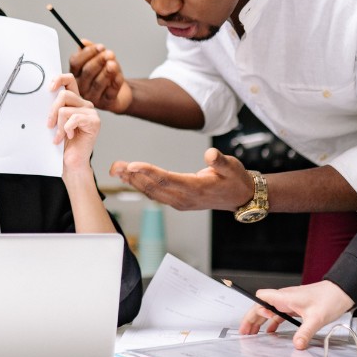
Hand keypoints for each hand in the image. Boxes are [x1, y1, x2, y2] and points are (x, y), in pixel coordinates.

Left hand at [47, 74, 99, 177]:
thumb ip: (55, 107)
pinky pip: (73, 119)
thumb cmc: (64, 142)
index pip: (69, 80)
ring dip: (58, 125)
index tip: (49, 89)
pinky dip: (67, 129)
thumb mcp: (56, 121)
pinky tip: (69, 136)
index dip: (59, 79)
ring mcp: (91, 113)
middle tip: (49, 125)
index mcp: (76, 101)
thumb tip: (44, 94)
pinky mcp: (94, 122)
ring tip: (60, 135)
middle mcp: (85, 104)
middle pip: (64, 94)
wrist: (72, 161)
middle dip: (52, 111)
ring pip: (65, 109)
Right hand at [69, 41, 132, 113]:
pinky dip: (115, 82)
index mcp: (76, 74)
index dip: (87, 53)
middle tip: (109, 54)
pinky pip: (110, 92)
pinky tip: (119, 75)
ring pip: (98, 83)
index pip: (75, 62)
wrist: (120, 93)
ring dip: (107, 71)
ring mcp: (92, 97)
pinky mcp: (105, 103)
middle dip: (99, 61)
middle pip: (87, 72)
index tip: (100, 47)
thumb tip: (83, 42)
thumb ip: (91, 51)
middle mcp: (81, 86)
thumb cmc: (106, 75)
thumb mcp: (99, 60)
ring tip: (114, 63)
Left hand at [109, 147, 252, 210]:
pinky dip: (141, 185)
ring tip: (117, 170)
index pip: (167, 180)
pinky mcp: (178, 201)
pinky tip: (130, 178)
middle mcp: (184, 198)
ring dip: (133, 182)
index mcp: (196, 188)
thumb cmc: (235, 179)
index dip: (148, 172)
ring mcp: (180, 202)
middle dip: (133, 176)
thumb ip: (220, 161)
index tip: (132, 165)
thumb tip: (210, 153)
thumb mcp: (233, 167)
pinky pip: (156, 194)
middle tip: (115, 166)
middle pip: (154, 187)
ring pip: (152, 192)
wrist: (240, 198)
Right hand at [239, 281, 354, 349]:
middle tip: (245, 332)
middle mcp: (284, 298)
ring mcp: (290, 302)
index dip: (253, 310)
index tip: (251, 323)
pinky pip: (279, 314)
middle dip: (251, 319)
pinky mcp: (296, 306)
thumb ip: (305, 333)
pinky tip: (272, 331)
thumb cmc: (329, 298)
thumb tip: (297, 345)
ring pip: (269, 310)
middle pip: (261, 306)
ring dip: (260, 321)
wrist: (341, 291)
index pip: (260, 299)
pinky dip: (273, 322)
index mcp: (285, 297)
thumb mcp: (316, 318)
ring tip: (253, 333)